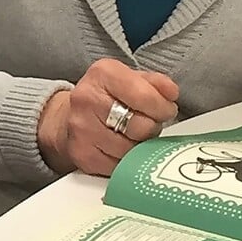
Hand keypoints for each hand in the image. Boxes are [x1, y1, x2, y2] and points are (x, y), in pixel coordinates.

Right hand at [37, 58, 179, 176]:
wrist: (70, 118)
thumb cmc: (106, 97)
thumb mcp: (130, 78)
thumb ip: (155, 83)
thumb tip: (171, 93)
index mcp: (102, 74)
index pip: (144, 96)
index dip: (163, 107)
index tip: (165, 109)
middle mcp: (87, 100)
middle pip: (140, 126)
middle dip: (151, 127)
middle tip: (147, 123)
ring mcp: (82, 130)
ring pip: (132, 150)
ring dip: (140, 146)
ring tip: (133, 136)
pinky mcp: (83, 156)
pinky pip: (120, 166)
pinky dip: (127, 161)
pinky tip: (121, 148)